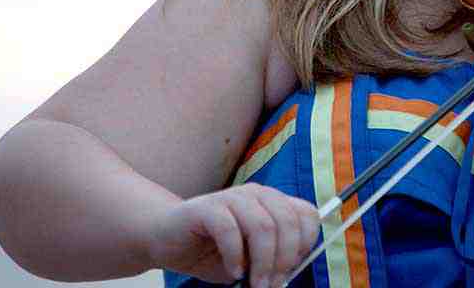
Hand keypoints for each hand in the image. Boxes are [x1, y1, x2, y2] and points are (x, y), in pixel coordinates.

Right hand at [144, 184, 319, 287]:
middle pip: (287, 221)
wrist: (167, 240)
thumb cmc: (213, 251)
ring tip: (255, 284)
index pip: (306, 214)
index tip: (293, 269)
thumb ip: (271, 261)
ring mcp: (232, 197)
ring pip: (262, 226)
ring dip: (263, 262)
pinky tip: (234, 271)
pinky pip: (229, 229)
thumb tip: (286, 278)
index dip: (305, 243)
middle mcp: (257, 194)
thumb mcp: (250, 259)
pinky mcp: (207, 208)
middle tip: (271, 285)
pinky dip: (235, 255)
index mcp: (273, 202)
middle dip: (284, 260)